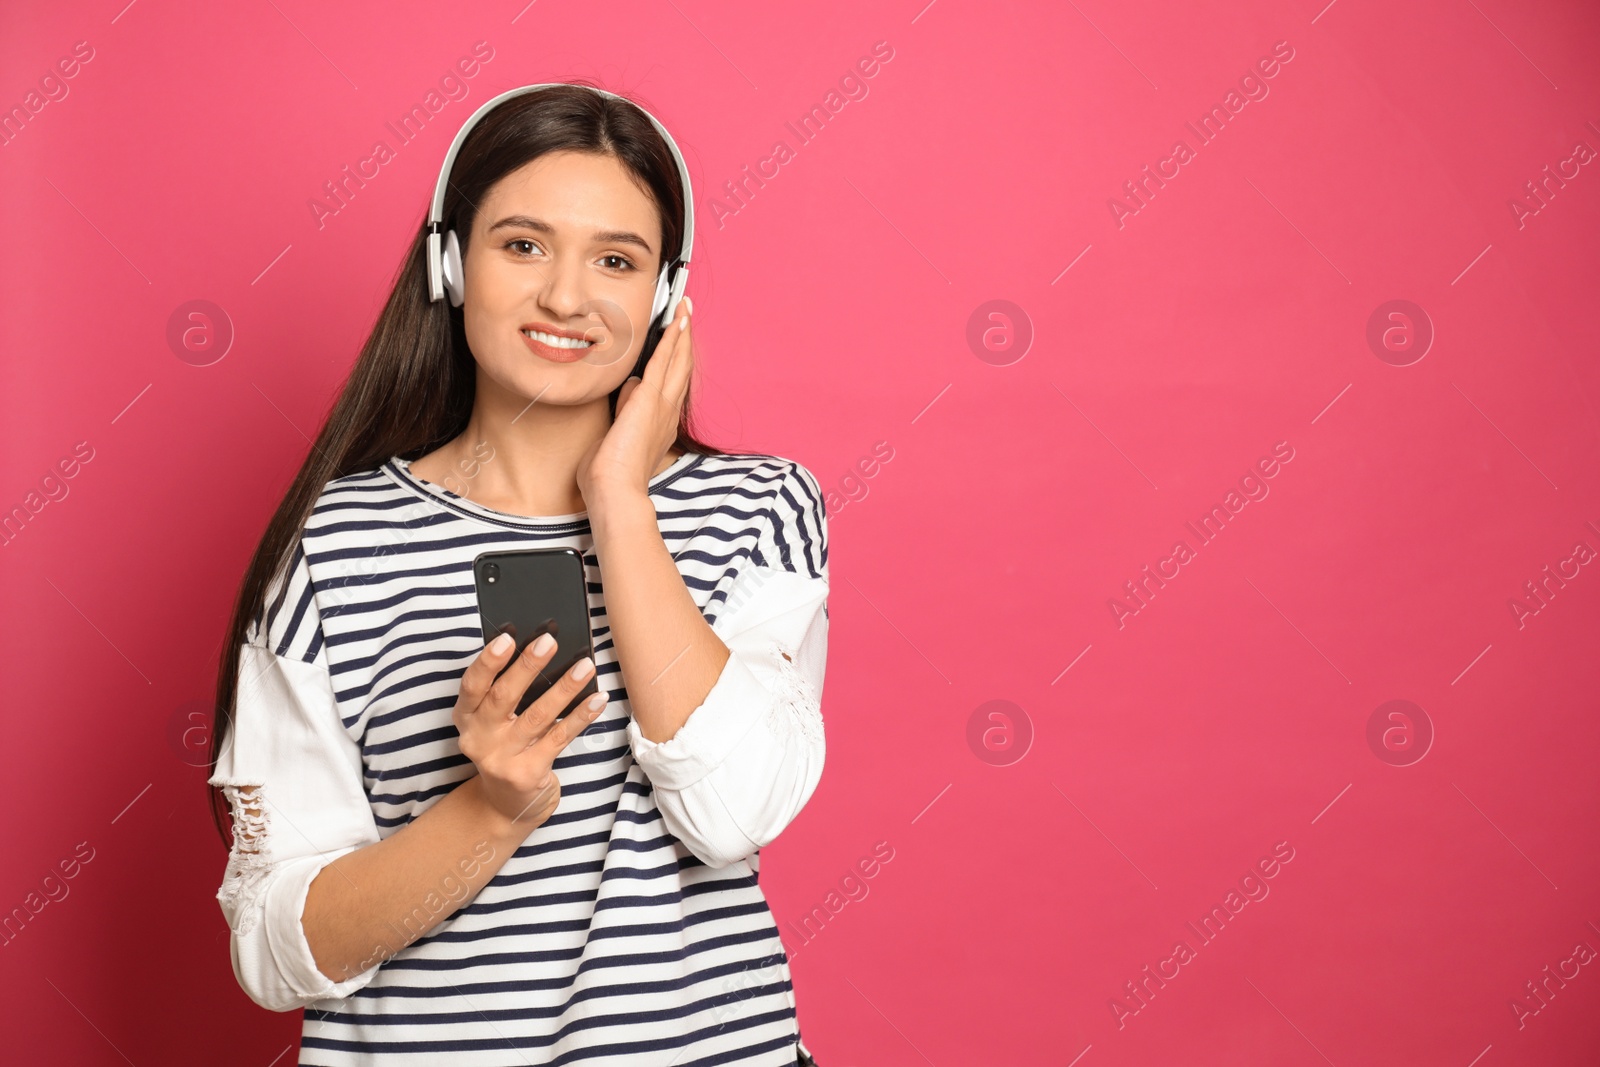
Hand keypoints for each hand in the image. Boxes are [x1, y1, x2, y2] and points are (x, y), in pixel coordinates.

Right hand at [453, 631, 608, 830]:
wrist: (505, 805)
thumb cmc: (505, 748)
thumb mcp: (493, 722)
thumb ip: (505, 693)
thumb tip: (541, 651)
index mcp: (466, 718)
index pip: (472, 686)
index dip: (489, 662)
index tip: (508, 638)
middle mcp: (479, 738)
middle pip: (503, 697)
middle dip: (528, 667)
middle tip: (549, 641)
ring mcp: (502, 759)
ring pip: (537, 716)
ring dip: (564, 688)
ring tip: (585, 666)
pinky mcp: (528, 774)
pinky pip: (559, 738)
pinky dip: (581, 716)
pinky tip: (597, 699)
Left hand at [575, 295, 693, 502]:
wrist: (615, 490)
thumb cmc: (610, 475)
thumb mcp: (616, 436)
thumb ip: (624, 411)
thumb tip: (628, 388)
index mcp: (659, 424)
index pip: (670, 386)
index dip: (674, 362)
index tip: (675, 344)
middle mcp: (667, 413)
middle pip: (680, 368)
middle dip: (684, 340)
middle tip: (687, 314)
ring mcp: (661, 405)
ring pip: (677, 361)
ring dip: (681, 333)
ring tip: (685, 309)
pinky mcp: (650, 399)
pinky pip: (664, 361)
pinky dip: (672, 339)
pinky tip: (678, 320)